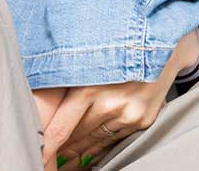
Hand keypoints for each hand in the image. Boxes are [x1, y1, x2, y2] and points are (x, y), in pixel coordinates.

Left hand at [47, 28, 198, 164]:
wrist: (161, 41)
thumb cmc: (116, 44)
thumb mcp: (86, 58)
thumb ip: (65, 82)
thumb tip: (40, 107)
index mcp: (89, 87)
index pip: (60, 129)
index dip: (46, 149)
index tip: (38, 159)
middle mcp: (110, 103)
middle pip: (77, 138)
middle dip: (61, 150)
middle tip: (46, 160)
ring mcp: (129, 114)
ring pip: (95, 142)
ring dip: (78, 153)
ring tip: (65, 162)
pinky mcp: (143, 120)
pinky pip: (114, 141)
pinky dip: (99, 148)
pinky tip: (89, 153)